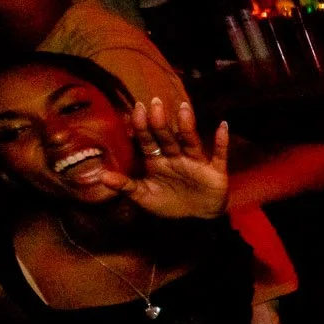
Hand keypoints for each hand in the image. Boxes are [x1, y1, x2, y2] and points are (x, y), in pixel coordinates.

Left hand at [97, 98, 230, 218]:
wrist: (196, 221)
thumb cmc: (168, 204)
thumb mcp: (144, 197)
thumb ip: (125, 185)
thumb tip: (101, 176)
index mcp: (157, 161)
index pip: (148, 141)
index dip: (142, 126)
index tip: (137, 109)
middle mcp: (175, 157)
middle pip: (167, 137)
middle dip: (161, 122)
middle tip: (155, 102)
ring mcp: (195, 162)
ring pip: (190, 141)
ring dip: (188, 126)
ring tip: (184, 109)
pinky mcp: (215, 170)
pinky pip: (219, 154)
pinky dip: (222, 142)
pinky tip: (223, 126)